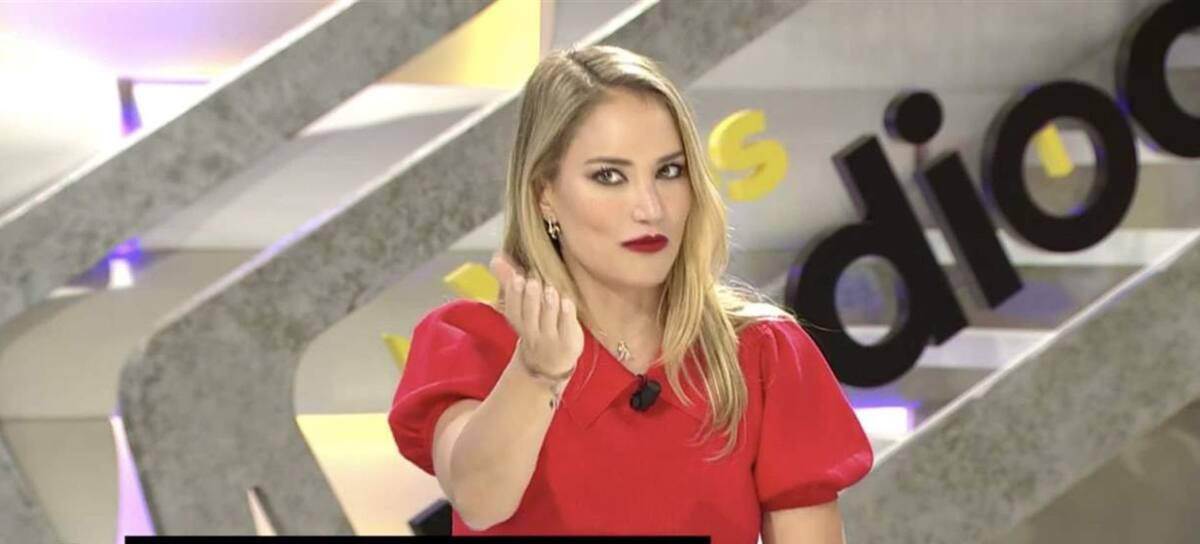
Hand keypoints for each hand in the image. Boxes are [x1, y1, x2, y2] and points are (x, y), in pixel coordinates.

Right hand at [490, 251, 582, 376]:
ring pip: (547, 321)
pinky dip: (566, 315)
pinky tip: (567, 301)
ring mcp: (550, 340)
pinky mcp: (568, 343)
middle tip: (534, 281)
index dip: (514, 294)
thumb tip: (496, 257)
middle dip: (531, 298)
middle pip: (529, 316)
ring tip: (550, 288)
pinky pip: (566, 329)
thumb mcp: (521, 309)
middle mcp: (532, 333)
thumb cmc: (536, 327)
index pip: (513, 310)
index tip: (517, 278)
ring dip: (548, 304)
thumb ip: (510, 282)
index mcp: (519, 323)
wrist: (549, 365)